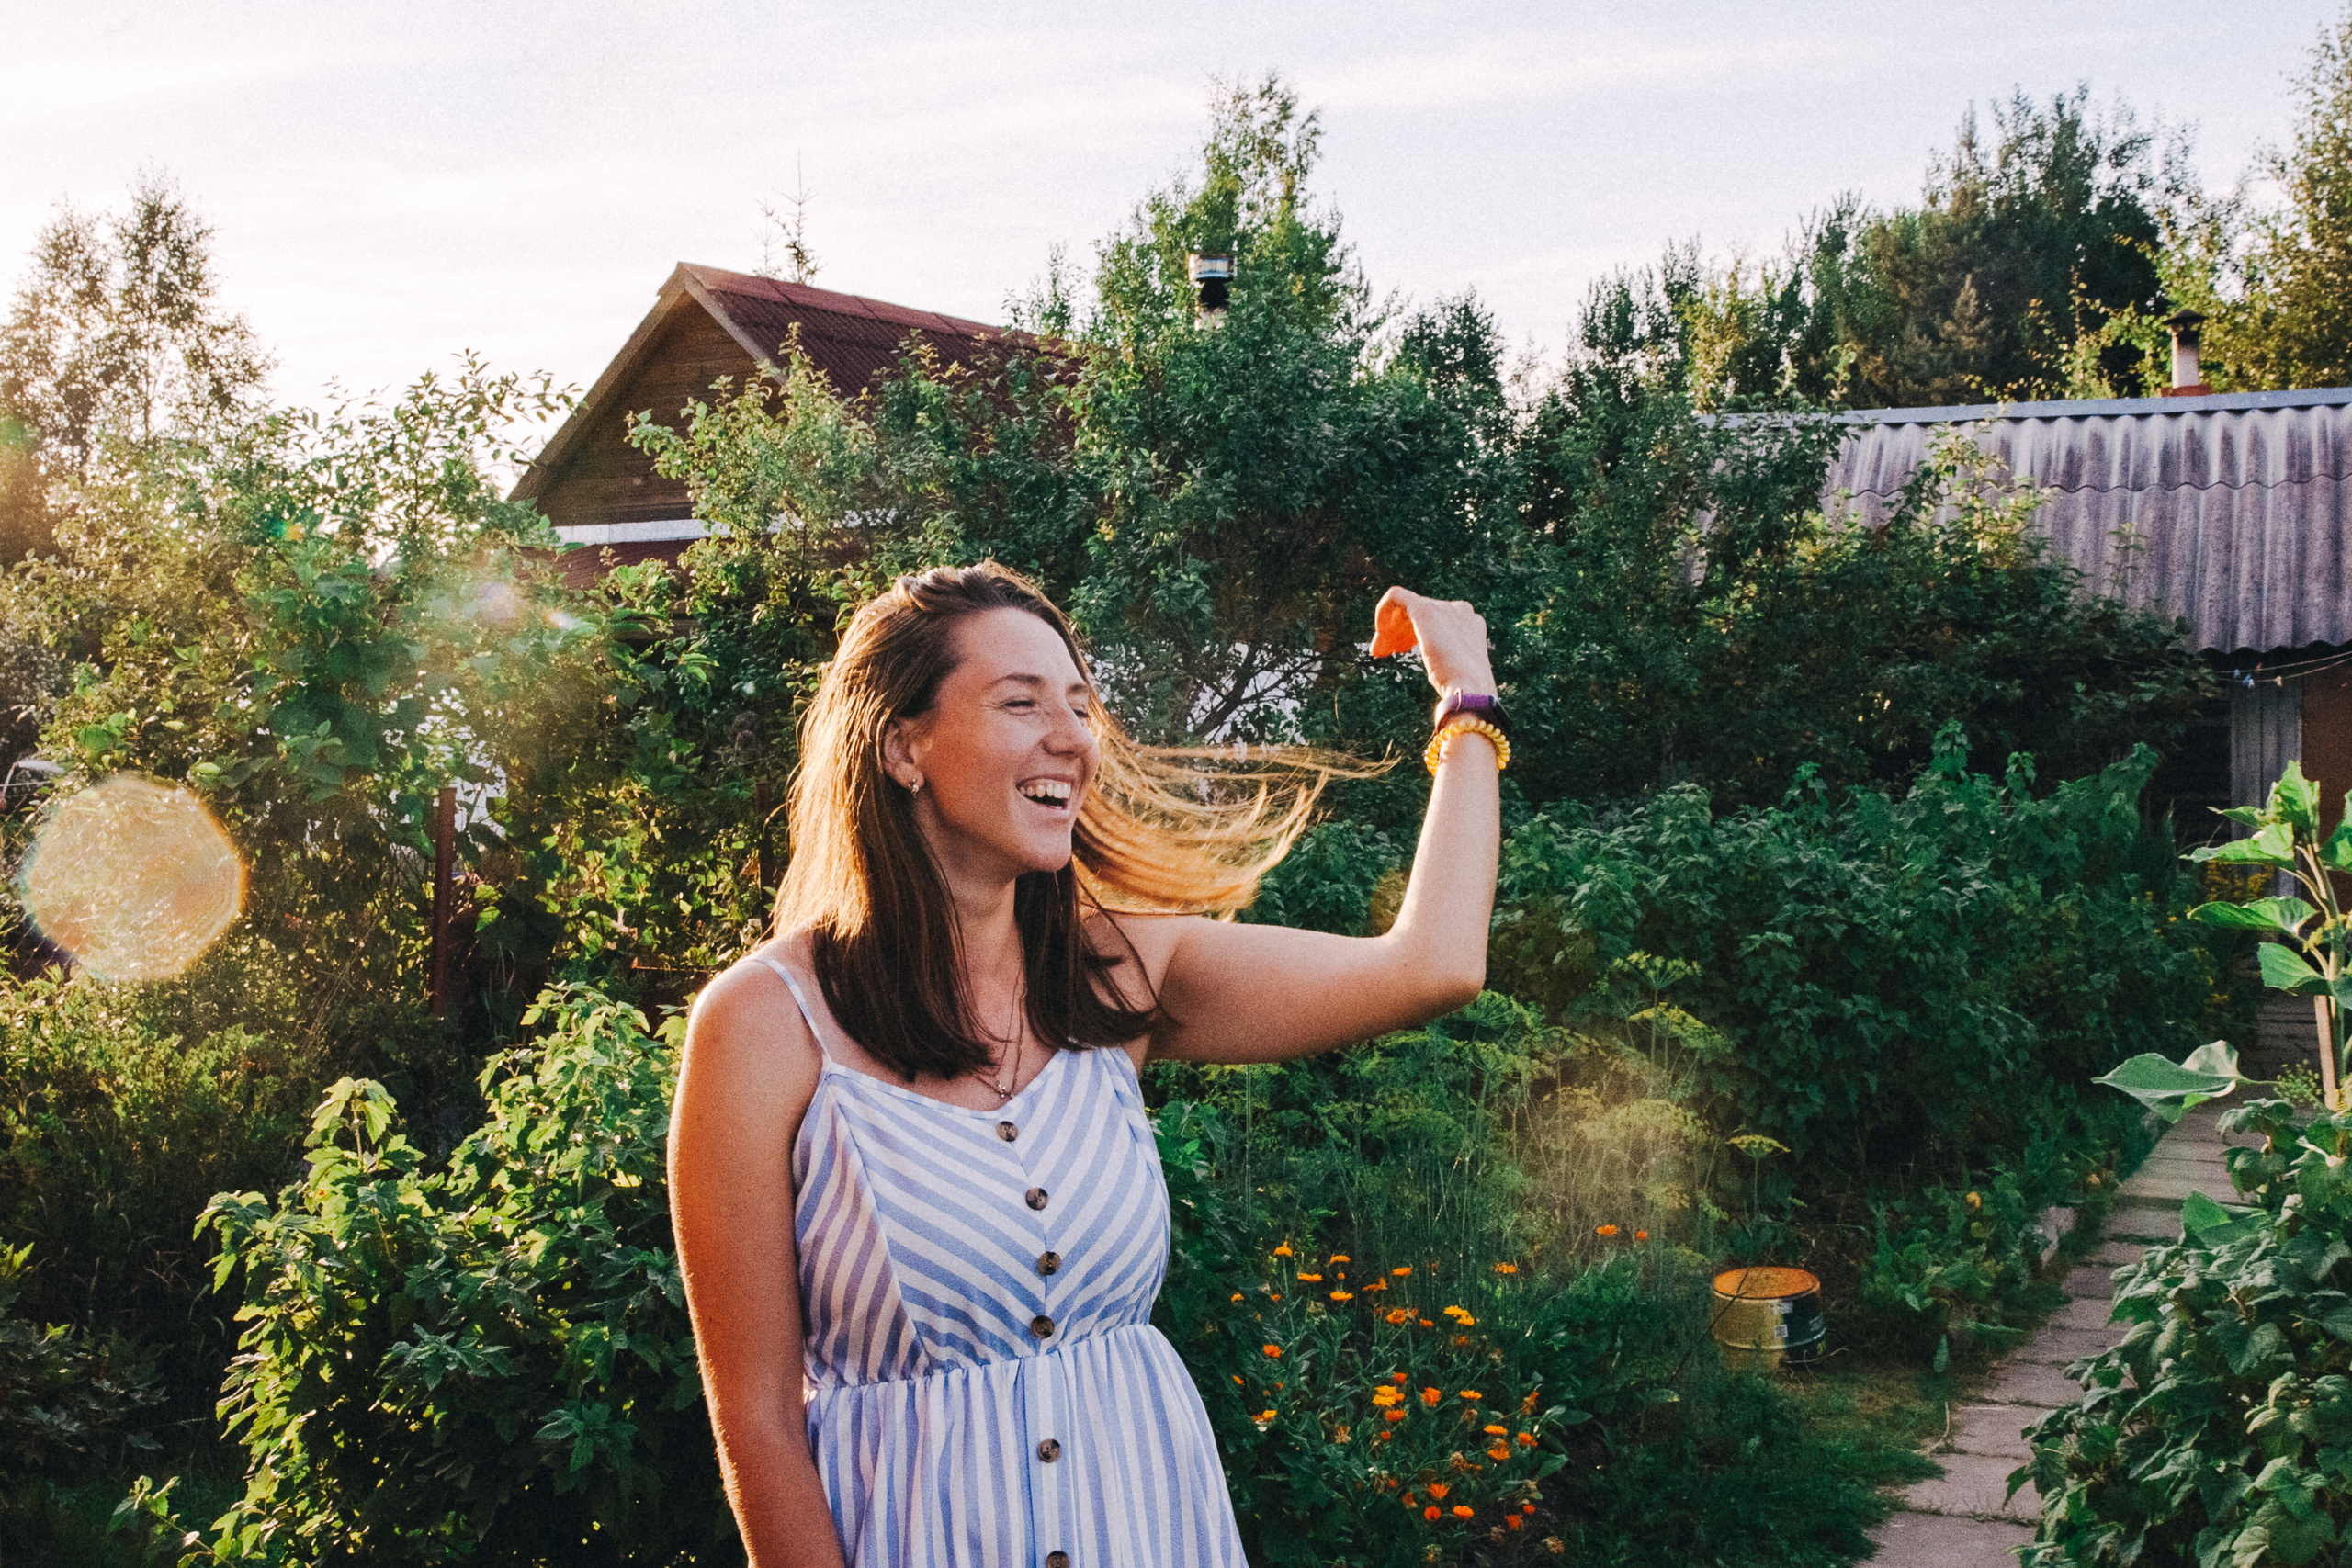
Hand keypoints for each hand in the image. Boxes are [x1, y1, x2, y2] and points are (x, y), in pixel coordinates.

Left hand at [1372, 586, 1493, 696]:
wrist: (1470, 691)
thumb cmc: (1465, 693)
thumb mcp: (1459, 674)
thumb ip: (1450, 663)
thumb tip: (1440, 669)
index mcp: (1470, 625)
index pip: (1437, 620)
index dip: (1414, 632)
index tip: (1401, 650)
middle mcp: (1460, 611)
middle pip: (1420, 614)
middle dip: (1399, 631)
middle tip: (1384, 652)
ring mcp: (1444, 608)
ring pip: (1407, 608)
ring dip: (1390, 628)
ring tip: (1380, 651)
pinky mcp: (1425, 610)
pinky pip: (1396, 597)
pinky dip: (1383, 610)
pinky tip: (1379, 632)